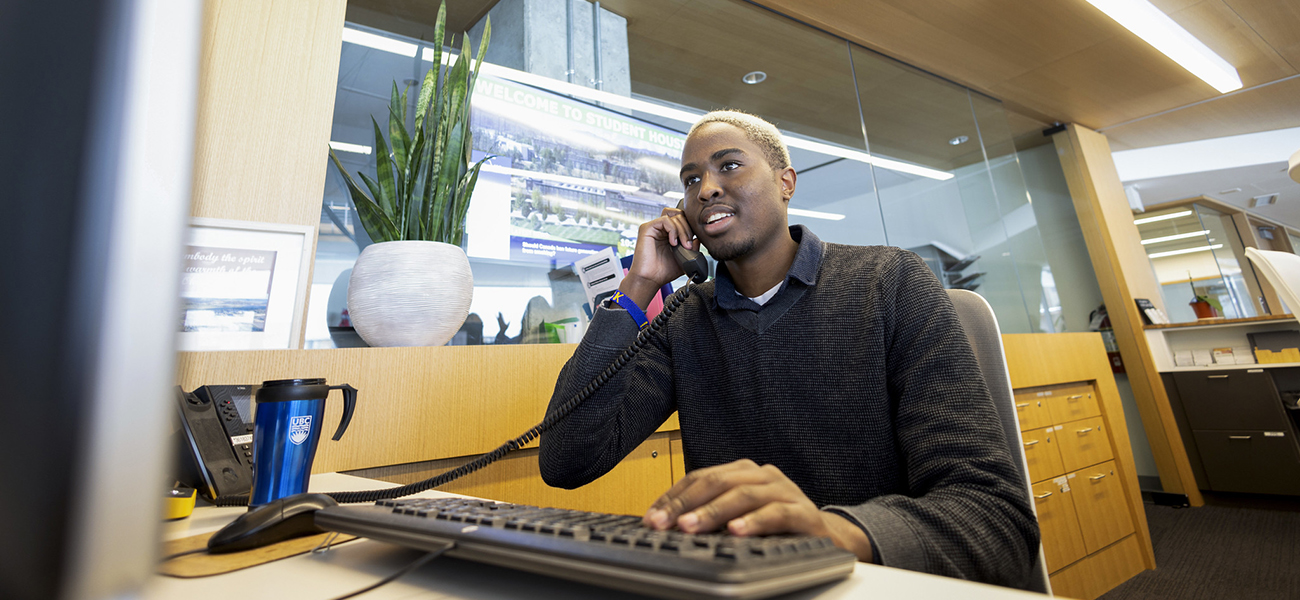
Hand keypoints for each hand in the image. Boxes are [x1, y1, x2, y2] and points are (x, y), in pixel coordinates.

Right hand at [619, 207, 696, 308]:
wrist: (650, 279)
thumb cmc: (663, 272)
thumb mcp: (684, 259)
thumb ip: (692, 248)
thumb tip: (698, 238)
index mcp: (668, 234)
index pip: (683, 220)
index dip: (690, 228)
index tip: (693, 242)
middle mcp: (661, 229)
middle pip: (680, 215)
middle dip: (688, 229)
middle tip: (688, 245)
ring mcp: (654, 228)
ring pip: (674, 216)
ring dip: (682, 229)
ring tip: (682, 244)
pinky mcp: (647, 228)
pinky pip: (665, 220)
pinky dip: (673, 230)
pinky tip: (673, 242)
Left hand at [641, 459, 873, 560]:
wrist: (829, 537)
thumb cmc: (777, 525)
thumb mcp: (741, 514)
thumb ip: (711, 514)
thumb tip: (668, 524)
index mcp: (743, 471)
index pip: (699, 477)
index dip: (673, 497)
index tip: (651, 518)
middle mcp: (762, 475)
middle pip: (717, 481)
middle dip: (686, 504)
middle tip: (664, 523)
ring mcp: (784, 490)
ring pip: (743, 495)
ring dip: (713, 512)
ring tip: (691, 527)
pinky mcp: (804, 511)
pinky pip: (776, 513)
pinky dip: (754, 522)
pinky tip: (736, 531)